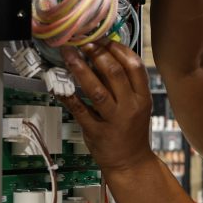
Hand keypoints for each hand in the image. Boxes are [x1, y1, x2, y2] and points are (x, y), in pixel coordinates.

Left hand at [56, 41, 155, 172]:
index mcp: (143, 98)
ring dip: (80, 69)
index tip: (104, 39)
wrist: (131, 163)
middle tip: (84, 44)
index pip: (134, 66)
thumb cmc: (132, 131)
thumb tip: (106, 56)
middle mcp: (130, 107)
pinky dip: (68, 96)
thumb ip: (125, 84)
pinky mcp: (97, 132)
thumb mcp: (138, 105)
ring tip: (69, 55)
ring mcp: (113, 121)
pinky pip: (80, 110)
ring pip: (96, 90)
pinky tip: (59, 85)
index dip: (118, 49)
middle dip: (97, 54)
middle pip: (114, 73)